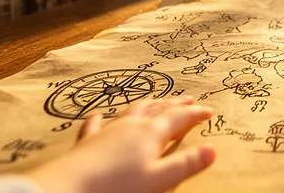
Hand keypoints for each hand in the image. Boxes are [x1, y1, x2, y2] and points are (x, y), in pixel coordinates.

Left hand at [27, 96, 215, 192]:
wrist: (70, 187)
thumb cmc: (118, 186)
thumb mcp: (159, 179)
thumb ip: (185, 164)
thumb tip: (212, 149)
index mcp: (151, 134)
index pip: (179, 118)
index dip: (196, 114)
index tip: (209, 110)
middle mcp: (131, 126)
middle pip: (158, 109)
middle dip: (175, 104)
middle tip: (188, 99)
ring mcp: (108, 131)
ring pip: (132, 111)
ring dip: (148, 105)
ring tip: (156, 100)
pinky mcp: (88, 142)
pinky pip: (96, 124)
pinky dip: (101, 118)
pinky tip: (99, 114)